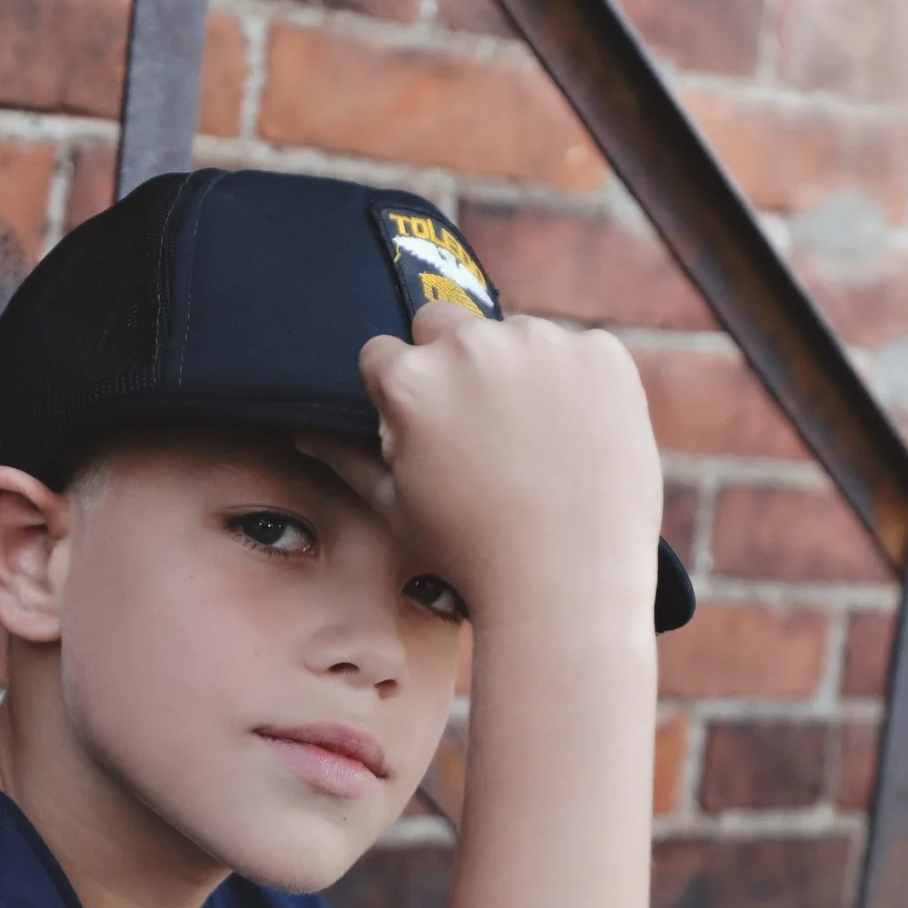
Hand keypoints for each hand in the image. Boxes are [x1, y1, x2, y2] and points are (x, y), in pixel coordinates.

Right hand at [303, 302, 661, 631]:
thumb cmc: (471, 553)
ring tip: (535, 442)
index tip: (423, 426)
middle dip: (450, 362)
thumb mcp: (394, 508)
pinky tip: (578, 438)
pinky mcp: (603, 353)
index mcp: (412, 379)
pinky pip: (580, 351)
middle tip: (478, 428)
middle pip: (443, 323)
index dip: (398, 393)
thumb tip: (304, 434)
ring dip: (516, 367)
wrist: (569, 583)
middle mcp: (473, 346)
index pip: (383, 353)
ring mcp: (543, 343)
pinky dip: (577, 382)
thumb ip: (348, 459)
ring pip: (514, 334)